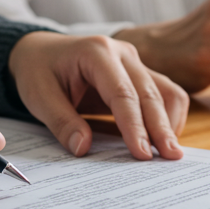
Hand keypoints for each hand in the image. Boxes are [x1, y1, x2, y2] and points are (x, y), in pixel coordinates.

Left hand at [9, 32, 188, 159]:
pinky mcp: (140, 74)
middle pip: (150, 93)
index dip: (134, 125)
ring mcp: (135, 62)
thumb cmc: (39, 71)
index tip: (142, 153)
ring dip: (170, 121)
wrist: (40, 51)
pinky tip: (163, 138)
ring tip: (170, 152)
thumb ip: (61, 121)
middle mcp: (122, 53)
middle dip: (161, 127)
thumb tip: (83, 148)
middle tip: (170, 157)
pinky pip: (165, 94)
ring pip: (166, 91)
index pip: (122, 92)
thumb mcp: (39, 96)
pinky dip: (168, 116)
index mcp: (96, 52)